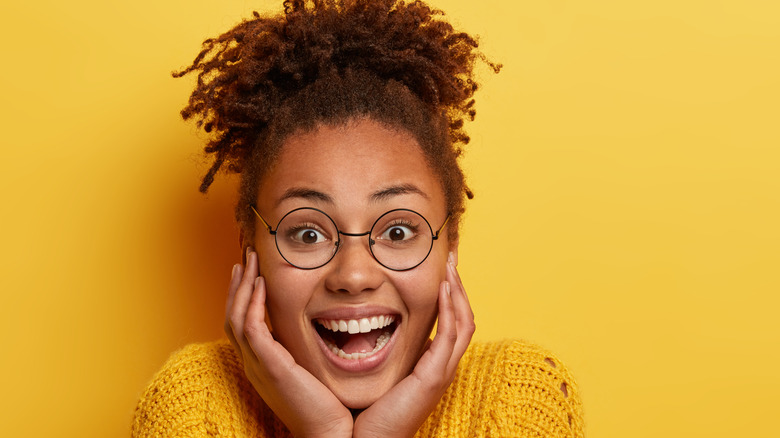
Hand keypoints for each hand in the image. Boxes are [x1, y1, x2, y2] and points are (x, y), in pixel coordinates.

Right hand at [225, 248, 353, 437]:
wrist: (332, 435)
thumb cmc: (330, 408)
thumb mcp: (313, 372)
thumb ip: (309, 351)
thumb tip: (325, 327)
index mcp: (264, 366)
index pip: (243, 325)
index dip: (243, 297)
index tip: (252, 273)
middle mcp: (255, 365)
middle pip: (232, 318)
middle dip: (236, 286)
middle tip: (245, 258)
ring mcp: (259, 367)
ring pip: (236, 319)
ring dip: (241, 287)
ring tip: (248, 260)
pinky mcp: (271, 368)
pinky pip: (252, 329)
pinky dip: (253, 303)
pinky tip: (260, 284)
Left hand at [353, 253, 474, 437]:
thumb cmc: (364, 413)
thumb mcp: (376, 373)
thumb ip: (377, 351)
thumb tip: (365, 330)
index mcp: (428, 365)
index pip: (449, 323)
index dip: (448, 296)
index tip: (440, 270)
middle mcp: (440, 366)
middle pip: (464, 318)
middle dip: (459, 286)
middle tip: (451, 258)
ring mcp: (441, 372)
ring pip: (464, 322)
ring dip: (459, 291)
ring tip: (450, 265)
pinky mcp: (434, 376)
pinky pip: (452, 335)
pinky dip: (451, 308)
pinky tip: (443, 287)